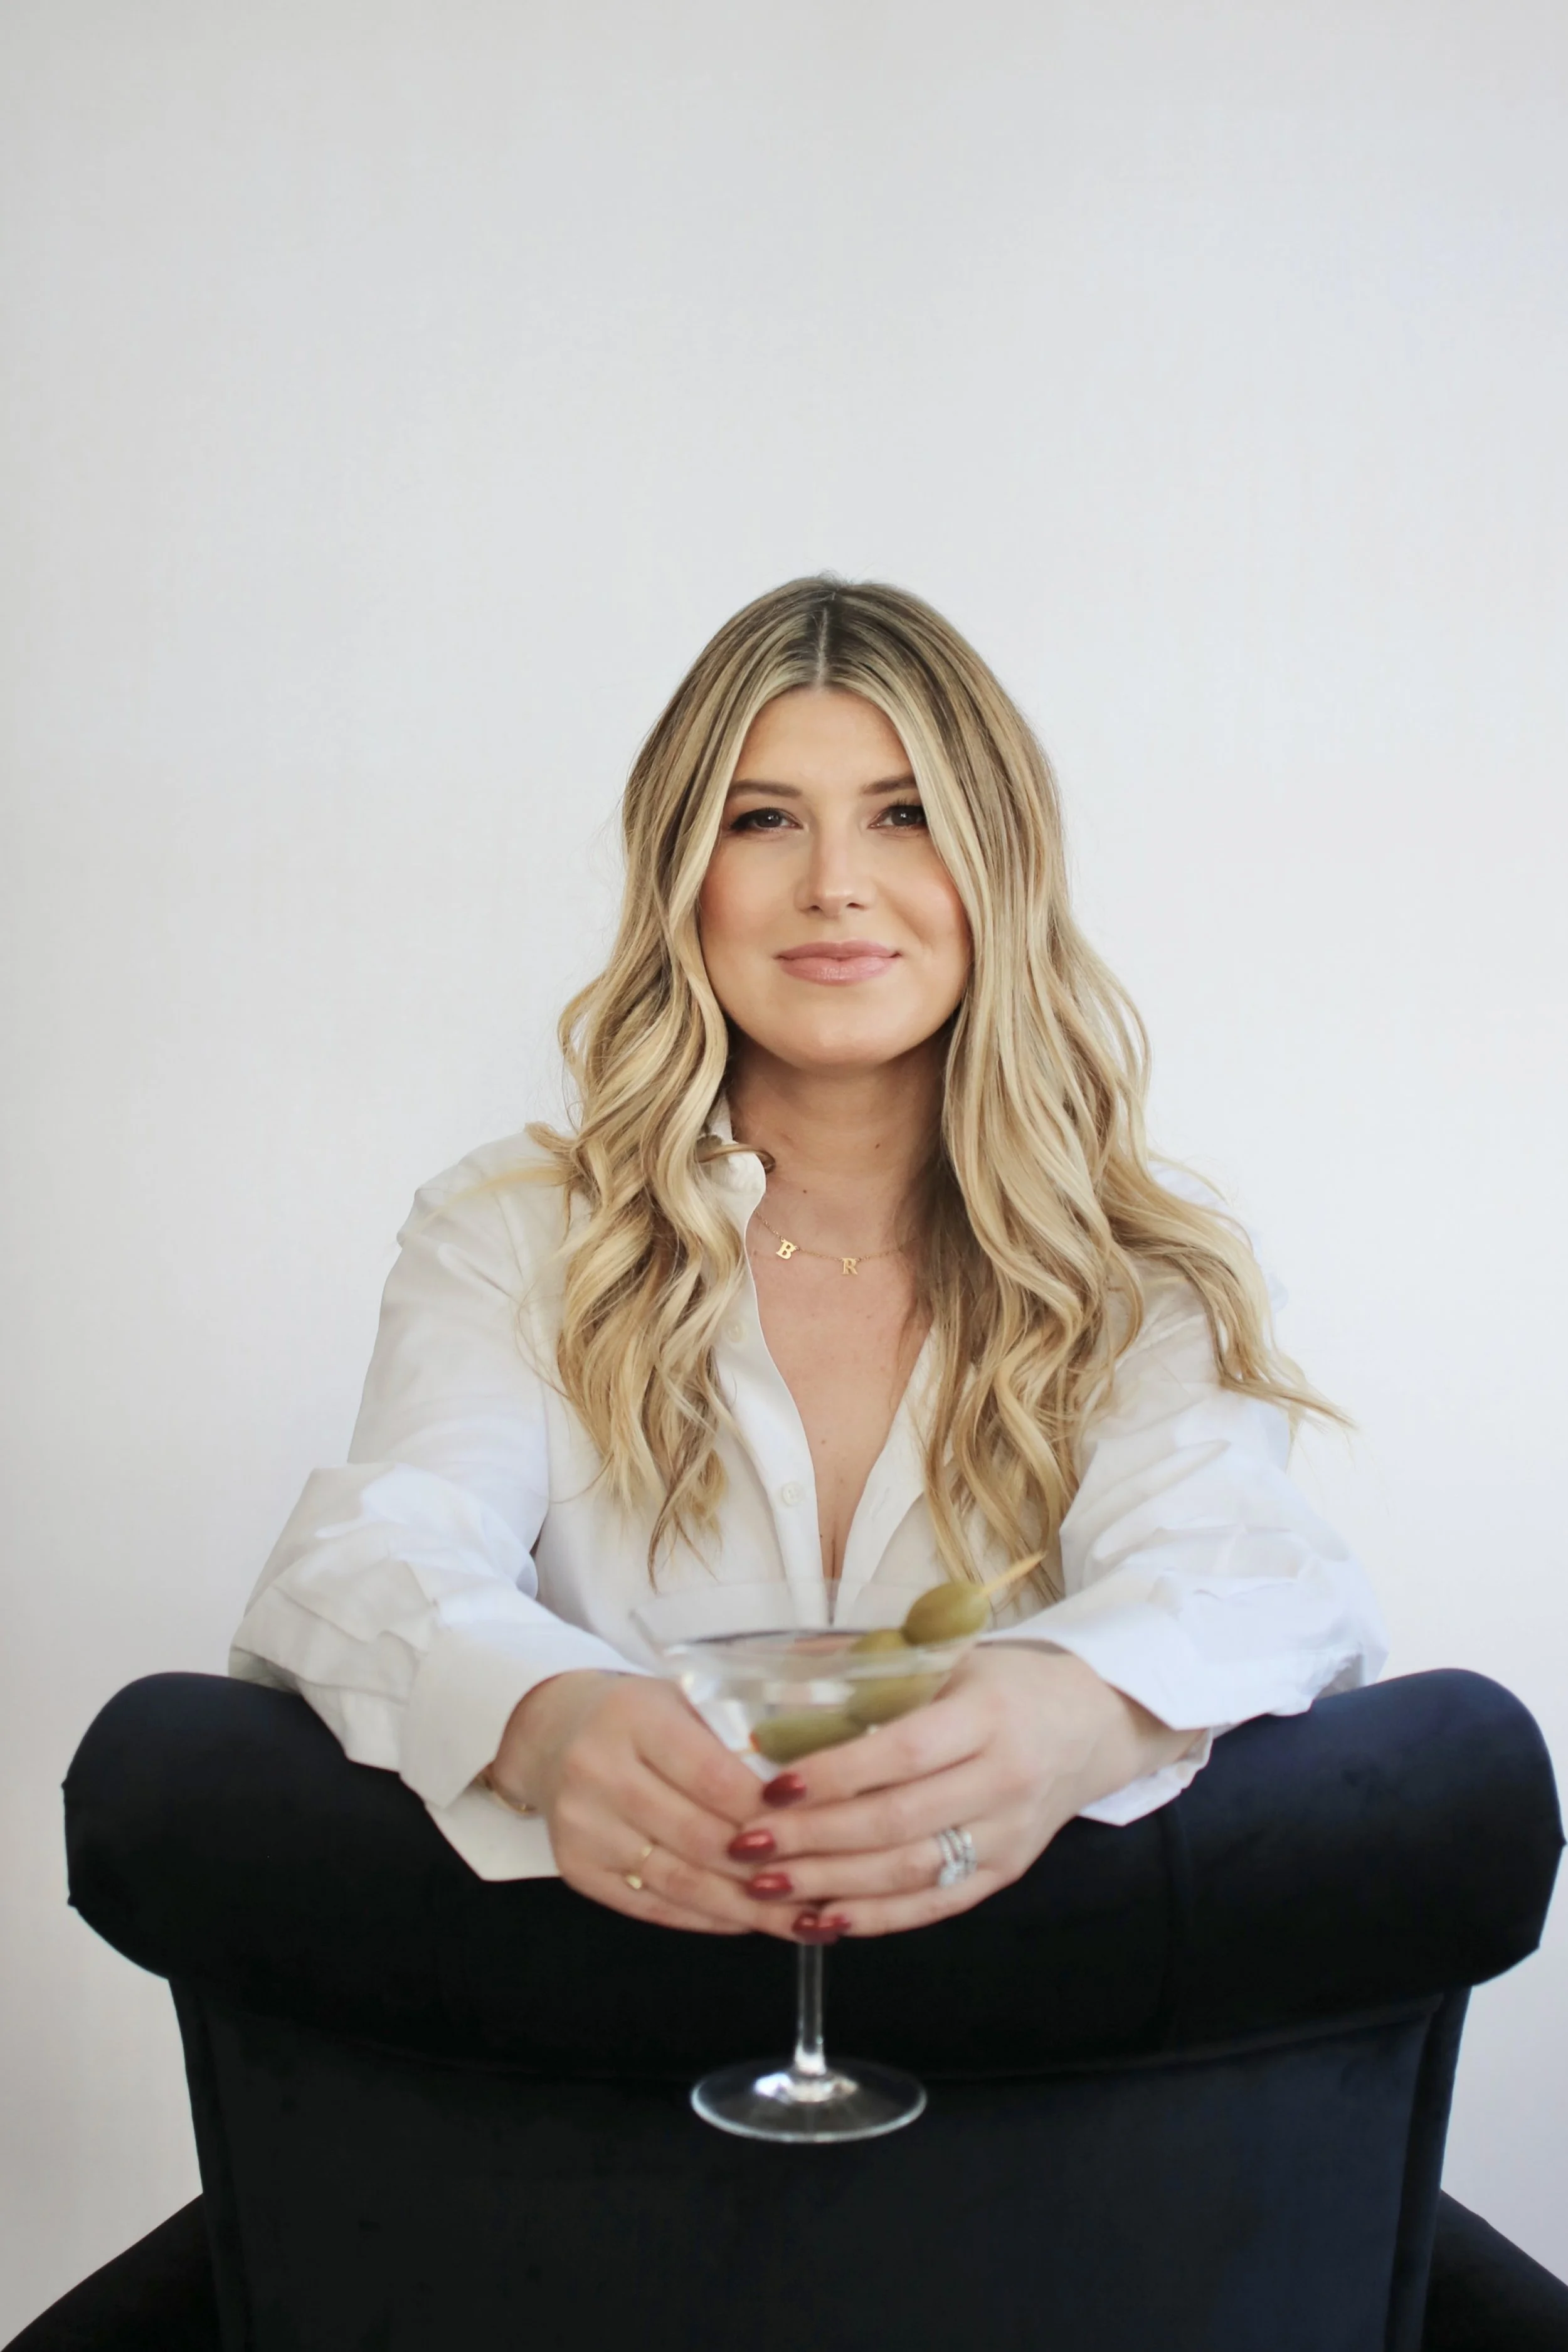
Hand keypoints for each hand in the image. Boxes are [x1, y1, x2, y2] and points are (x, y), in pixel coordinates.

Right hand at [487, 1671, 806, 1939]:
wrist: (552, 1732)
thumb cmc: (639, 1714)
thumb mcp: (682, 1701)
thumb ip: (733, 1739)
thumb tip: (808, 1795)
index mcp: (633, 1718)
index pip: (712, 1776)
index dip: (767, 1809)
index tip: (817, 1826)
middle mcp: (598, 1772)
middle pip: (698, 1837)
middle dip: (767, 1867)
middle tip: (823, 1885)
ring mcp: (582, 1827)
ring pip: (678, 1881)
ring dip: (744, 1907)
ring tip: (800, 1920)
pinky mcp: (576, 1869)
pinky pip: (651, 1905)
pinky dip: (705, 1918)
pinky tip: (747, 1921)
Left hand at [731, 1648, 1197, 1938]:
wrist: (1093, 1724)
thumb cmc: (1006, 1685)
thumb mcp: (950, 1659)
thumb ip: (874, 1673)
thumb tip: (777, 1675)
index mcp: (987, 1716)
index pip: (902, 1753)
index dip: (835, 1774)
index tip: (773, 1785)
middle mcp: (1003, 1780)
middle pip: (897, 1821)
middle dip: (813, 1838)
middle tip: (746, 1843)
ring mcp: (1008, 1835)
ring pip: (911, 1871)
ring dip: (831, 1884)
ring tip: (765, 1885)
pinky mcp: (1007, 1872)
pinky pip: (935, 1904)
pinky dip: (876, 1917)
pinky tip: (822, 1918)